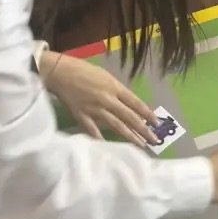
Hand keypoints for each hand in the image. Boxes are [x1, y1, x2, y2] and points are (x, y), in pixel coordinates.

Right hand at [41, 52, 159, 145]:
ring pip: (116, 125)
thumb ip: (117, 90)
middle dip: (144, 130)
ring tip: (140, 145)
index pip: (136, 103)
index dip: (148, 114)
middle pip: (130, 117)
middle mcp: (108, 99)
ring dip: (129, 136)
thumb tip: (127, 104)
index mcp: (115, 88)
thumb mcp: (106, 76)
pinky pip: (92, 130)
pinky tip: (108, 148)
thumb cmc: (84, 70)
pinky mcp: (82, 115)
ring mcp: (95, 109)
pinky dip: (100, 139)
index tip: (157, 124)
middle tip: (155, 140)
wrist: (61, 72)